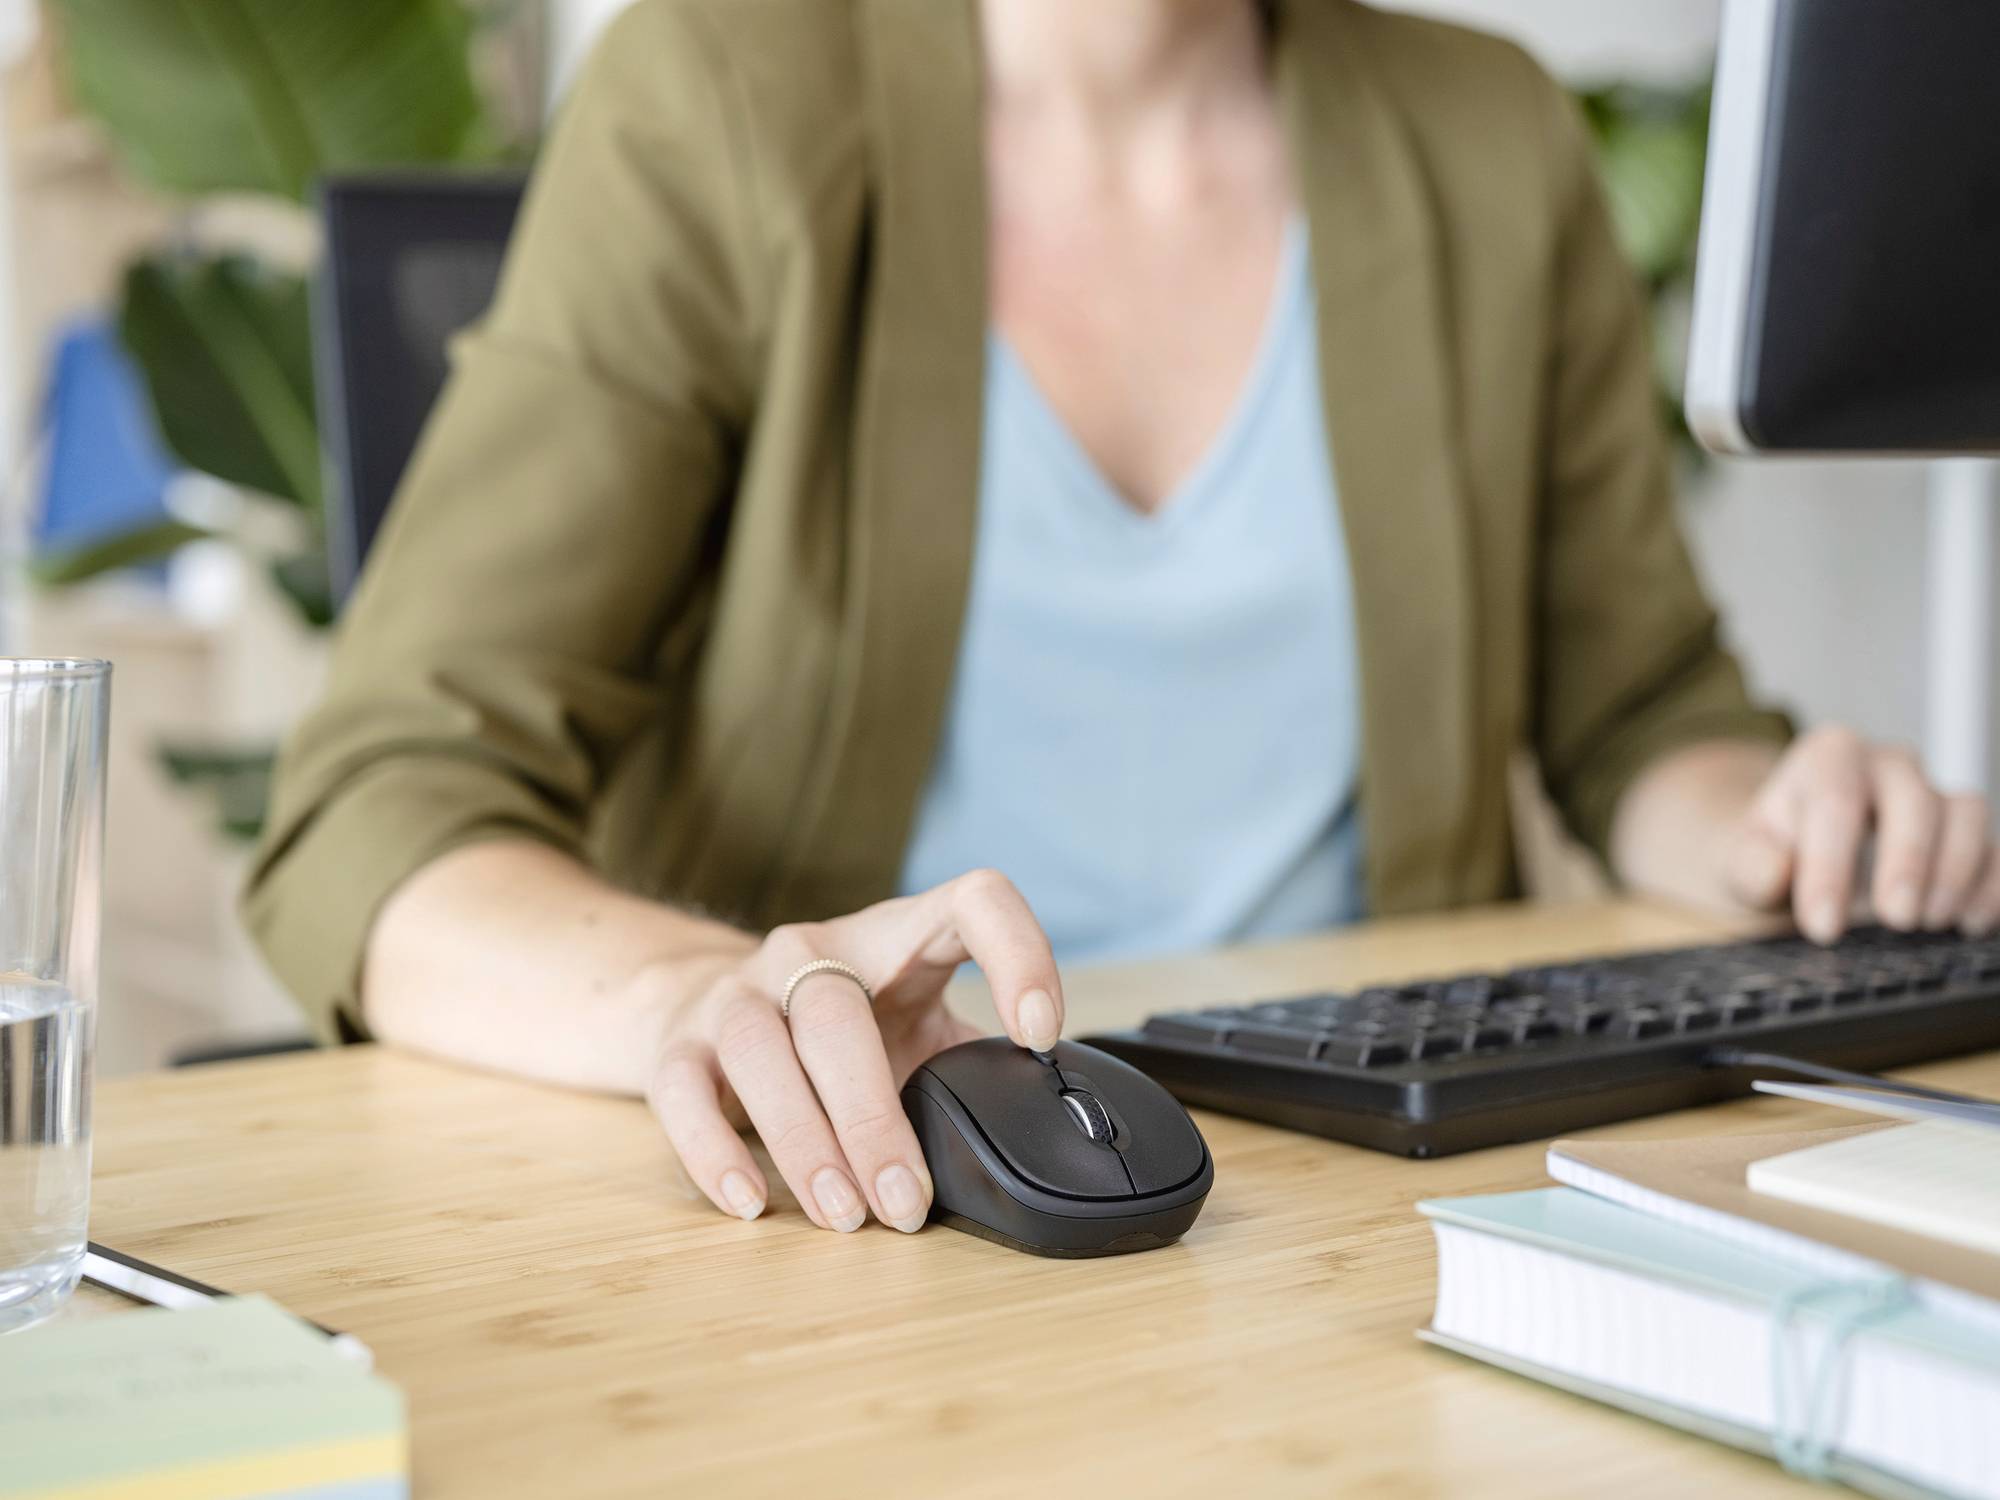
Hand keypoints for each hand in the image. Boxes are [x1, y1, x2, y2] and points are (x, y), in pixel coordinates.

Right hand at [645, 870, 1063, 1231]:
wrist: (702, 1001)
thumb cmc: (842, 1029)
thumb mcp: (918, 1029)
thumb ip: (975, 1067)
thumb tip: (1048, 1131)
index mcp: (896, 937)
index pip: (973, 900)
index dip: (1016, 953)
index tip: (1039, 1034)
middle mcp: (812, 952)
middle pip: (837, 1012)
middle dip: (874, 1118)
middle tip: (907, 1203)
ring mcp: (738, 992)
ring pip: (761, 1049)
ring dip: (805, 1140)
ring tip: (843, 1215)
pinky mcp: (679, 1044)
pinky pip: (684, 1092)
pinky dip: (715, 1151)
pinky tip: (751, 1202)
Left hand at [1727, 727, 1999, 941]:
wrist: (1799, 854)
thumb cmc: (1775, 853)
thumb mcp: (1743, 861)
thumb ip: (1751, 864)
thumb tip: (1777, 870)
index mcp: (1828, 758)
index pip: (1835, 802)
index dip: (1831, 866)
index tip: (1823, 927)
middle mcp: (1889, 765)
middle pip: (1913, 800)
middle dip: (1908, 862)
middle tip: (1895, 920)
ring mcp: (1934, 794)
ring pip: (1966, 814)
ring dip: (1955, 871)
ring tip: (1929, 924)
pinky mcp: (1966, 832)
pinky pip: (1996, 849)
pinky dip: (1991, 886)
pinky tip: (1969, 924)